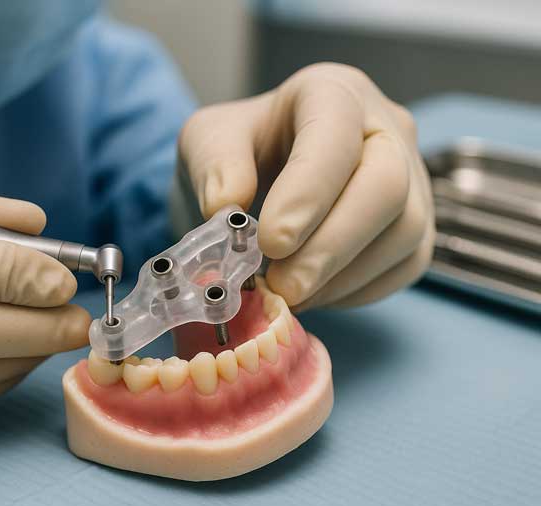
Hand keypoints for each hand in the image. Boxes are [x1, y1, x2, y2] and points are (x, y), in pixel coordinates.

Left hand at [175, 63, 434, 309]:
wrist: (261, 172)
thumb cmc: (239, 150)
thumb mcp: (207, 140)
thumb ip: (214, 164)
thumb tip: (227, 205)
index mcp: (333, 92)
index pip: (335, 136)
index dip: (308, 193)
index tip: (270, 244)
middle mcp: (387, 127)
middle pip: (387, 185)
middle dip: (332, 245)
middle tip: (284, 286)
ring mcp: (412, 177)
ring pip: (406, 231)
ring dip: (343, 276)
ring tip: (288, 294)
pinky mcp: (416, 225)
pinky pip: (406, 265)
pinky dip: (357, 291)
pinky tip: (313, 294)